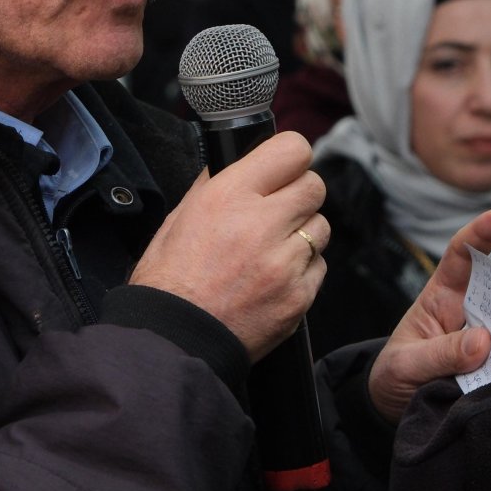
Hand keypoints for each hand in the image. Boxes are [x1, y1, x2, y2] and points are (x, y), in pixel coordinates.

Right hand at [129, 132, 327, 361]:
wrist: (174, 340)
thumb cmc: (169, 280)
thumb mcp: (179, 218)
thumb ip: (213, 185)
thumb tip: (239, 161)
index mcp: (228, 197)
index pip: (293, 150)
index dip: (290, 157)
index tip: (284, 167)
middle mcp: (261, 224)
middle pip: (315, 186)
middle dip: (298, 194)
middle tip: (277, 211)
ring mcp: (285, 263)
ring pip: (321, 227)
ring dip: (302, 233)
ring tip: (271, 249)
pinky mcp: (299, 296)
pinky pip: (319, 266)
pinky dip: (302, 269)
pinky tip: (272, 278)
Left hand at [367, 207, 490, 422]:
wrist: (396, 408)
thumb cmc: (396, 374)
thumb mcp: (406, 365)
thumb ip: (440, 353)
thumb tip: (484, 340)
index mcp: (441, 296)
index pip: (462, 254)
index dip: (483, 232)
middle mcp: (471, 310)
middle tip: (489, 338)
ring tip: (483, 371)